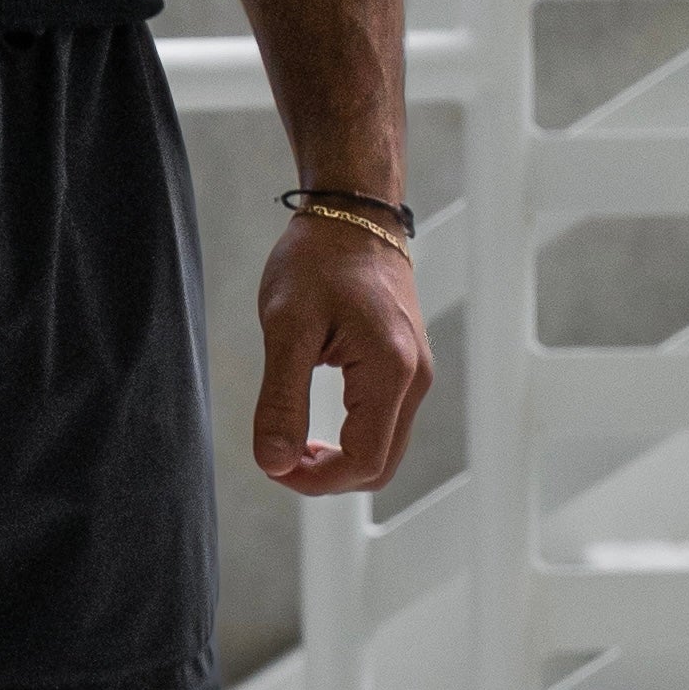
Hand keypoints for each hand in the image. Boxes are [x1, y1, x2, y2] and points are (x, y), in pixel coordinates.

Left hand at [252, 209, 431, 492]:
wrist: (352, 209)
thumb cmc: (318, 258)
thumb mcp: (286, 324)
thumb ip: (281, 398)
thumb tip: (272, 463)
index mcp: (392, 371)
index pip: (363, 462)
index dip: (316, 480)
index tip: (272, 465)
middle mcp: (416, 379)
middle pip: (380, 464)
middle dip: (328, 474)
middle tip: (278, 457)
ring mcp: (416, 372)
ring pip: (385, 446)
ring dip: (339, 456)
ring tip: (291, 438)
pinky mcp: (407, 364)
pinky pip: (385, 421)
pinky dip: (352, 434)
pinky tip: (314, 419)